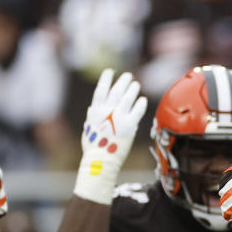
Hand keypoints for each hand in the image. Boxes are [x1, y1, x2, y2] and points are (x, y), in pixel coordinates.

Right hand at [73, 69, 147, 204]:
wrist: (102, 160)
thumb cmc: (94, 147)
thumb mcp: (88, 128)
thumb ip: (92, 116)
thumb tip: (93, 107)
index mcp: (96, 110)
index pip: (101, 89)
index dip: (106, 79)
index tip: (110, 71)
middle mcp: (108, 110)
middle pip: (117, 90)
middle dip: (123, 81)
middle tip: (128, 76)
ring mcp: (119, 116)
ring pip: (128, 97)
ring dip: (133, 89)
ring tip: (136, 85)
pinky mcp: (130, 125)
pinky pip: (138, 110)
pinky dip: (140, 103)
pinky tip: (142, 100)